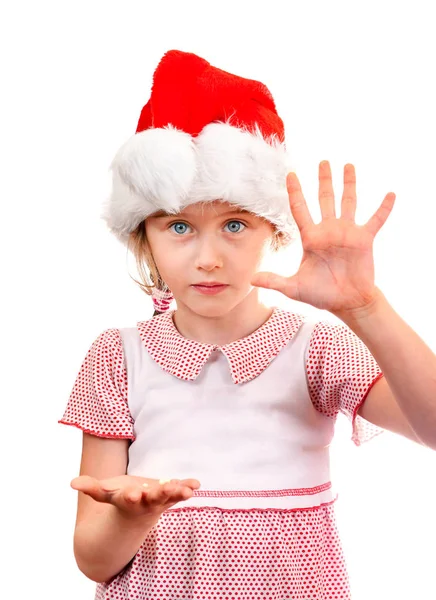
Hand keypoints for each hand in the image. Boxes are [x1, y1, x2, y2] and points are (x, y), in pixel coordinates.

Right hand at [70, 474, 200, 520]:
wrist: (136, 512)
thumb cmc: (118, 498)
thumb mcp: (104, 493)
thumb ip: (90, 487)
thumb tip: (72, 483)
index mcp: (128, 501)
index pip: (128, 499)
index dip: (130, 496)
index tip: (132, 493)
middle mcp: (145, 502)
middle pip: (153, 499)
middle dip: (160, 493)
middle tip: (167, 488)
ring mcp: (161, 500)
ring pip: (170, 497)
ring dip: (179, 492)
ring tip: (189, 490)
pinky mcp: (171, 495)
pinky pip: (181, 492)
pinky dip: (189, 488)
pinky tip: (197, 483)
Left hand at [251, 161, 395, 316]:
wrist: (346, 303)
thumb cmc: (321, 294)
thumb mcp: (294, 288)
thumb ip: (275, 281)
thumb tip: (252, 280)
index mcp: (311, 238)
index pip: (299, 209)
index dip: (295, 192)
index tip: (290, 174)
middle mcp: (328, 231)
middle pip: (324, 199)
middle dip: (323, 180)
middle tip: (323, 162)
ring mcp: (347, 233)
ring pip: (348, 202)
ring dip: (349, 183)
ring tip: (348, 165)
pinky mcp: (364, 240)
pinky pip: (376, 220)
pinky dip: (383, 208)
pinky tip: (390, 194)